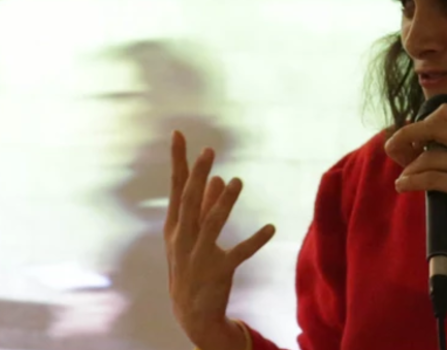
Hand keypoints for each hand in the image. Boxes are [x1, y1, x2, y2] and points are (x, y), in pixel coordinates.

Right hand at [165, 131, 275, 349]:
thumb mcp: (192, 236)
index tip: (179, 134)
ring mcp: (199, 256)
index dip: (179, 161)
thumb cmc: (191, 267)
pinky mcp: (218, 271)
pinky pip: (239, 253)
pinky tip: (270, 228)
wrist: (191, 312)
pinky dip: (255, 240)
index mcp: (175, 226)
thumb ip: (205, 206)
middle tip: (208, 151)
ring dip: (224, 202)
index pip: (177, 187)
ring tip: (237, 181)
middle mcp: (183, 238)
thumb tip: (216, 178)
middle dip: (198, 175)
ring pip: (212, 224)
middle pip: (190, 201)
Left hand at [384, 104, 446, 255]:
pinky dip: (411, 181)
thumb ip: (426, 151)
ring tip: (404, 180)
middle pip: (436, 125)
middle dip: (407, 134)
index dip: (420, 122)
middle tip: (391, 148)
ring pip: (430, 156)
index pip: (446, 112)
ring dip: (410, 169)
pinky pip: (431, 178)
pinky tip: (402, 186)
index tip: (409, 139)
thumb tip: (392, 142)